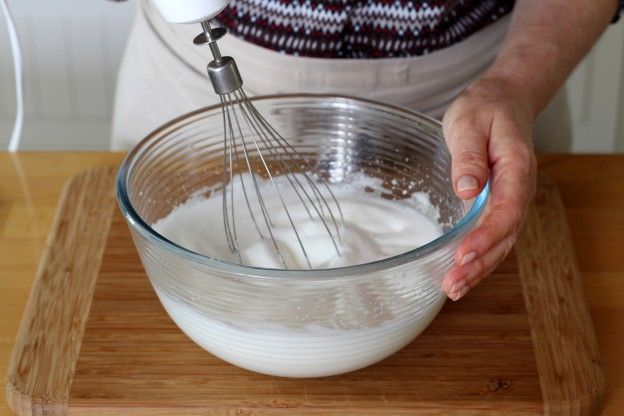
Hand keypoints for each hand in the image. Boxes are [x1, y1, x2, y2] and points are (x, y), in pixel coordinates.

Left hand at [440, 75, 536, 300]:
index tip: (463, 254)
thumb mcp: (469, 123)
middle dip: (479, 264)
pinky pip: (493, 236)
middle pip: (504, 235)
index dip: (485, 236)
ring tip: (453, 288)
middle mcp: (519, 190)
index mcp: (516, 168)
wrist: (503, 101)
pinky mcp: (498, 205)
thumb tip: (467, 188)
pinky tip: (460, 273)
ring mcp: (510, 200)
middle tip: (452, 284)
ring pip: (500, 242)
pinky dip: (478, 258)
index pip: (506, 210)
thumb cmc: (485, 109)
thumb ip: (469, 156)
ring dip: (478, 268)